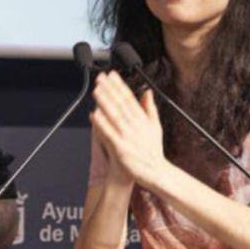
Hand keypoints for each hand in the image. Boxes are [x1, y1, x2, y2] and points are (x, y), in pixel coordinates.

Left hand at [90, 71, 167, 185]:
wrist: (155, 173)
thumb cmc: (152, 151)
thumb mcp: (156, 126)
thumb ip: (150, 108)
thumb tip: (147, 92)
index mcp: (143, 120)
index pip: (130, 98)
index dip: (120, 85)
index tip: (112, 75)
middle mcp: (136, 126)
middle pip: (121, 104)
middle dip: (110, 89)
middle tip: (100, 78)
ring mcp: (128, 137)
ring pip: (114, 116)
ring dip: (105, 102)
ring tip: (96, 90)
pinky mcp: (121, 148)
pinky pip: (109, 134)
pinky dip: (102, 124)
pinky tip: (94, 114)